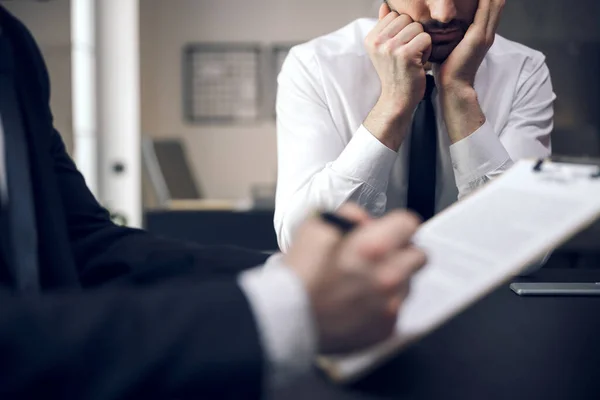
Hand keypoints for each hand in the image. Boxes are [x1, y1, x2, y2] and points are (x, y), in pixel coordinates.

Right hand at [285, 204, 425, 353]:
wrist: (285, 318)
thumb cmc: (298, 275)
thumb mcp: (315, 227)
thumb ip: (348, 215)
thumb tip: (365, 219)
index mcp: (374, 247)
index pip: (409, 224)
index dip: (395, 225)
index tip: (389, 231)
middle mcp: (388, 278)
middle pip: (417, 256)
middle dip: (401, 252)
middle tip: (378, 257)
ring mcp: (389, 306)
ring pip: (408, 284)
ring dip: (392, 280)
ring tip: (361, 283)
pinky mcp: (385, 329)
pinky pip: (395, 310)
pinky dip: (382, 305)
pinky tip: (359, 303)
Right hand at [363, 3, 432, 150]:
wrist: (397, 100)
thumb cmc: (395, 74)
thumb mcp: (384, 50)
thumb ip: (384, 27)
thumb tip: (385, 6)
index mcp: (371, 38)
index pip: (395, 15)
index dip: (403, 29)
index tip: (400, 48)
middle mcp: (377, 42)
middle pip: (407, 19)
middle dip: (413, 35)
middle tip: (408, 54)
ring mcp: (390, 48)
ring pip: (418, 28)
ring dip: (421, 43)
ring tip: (413, 59)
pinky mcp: (405, 54)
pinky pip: (426, 38)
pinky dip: (427, 51)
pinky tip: (419, 63)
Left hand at [436, 0, 504, 89]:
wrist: (453, 86)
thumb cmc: (447, 67)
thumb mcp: (449, 44)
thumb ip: (448, 32)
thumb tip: (436, 23)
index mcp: (482, 32)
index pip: (490, 5)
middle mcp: (487, 31)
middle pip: (495, 1)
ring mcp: (485, 34)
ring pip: (493, 3)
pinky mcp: (479, 38)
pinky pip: (486, 11)